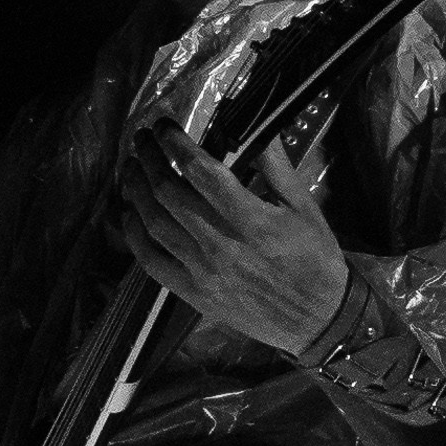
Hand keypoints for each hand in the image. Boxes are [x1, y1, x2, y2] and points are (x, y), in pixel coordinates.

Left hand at [117, 125, 351, 358]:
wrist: (316, 319)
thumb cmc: (314, 258)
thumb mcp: (304, 207)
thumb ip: (276, 166)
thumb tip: (257, 127)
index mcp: (252, 220)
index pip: (201, 171)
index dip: (176, 143)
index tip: (164, 126)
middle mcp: (221, 244)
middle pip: (168, 193)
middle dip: (150, 159)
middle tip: (142, 139)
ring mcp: (203, 271)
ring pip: (154, 223)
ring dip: (136, 191)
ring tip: (131, 167)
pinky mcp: (193, 293)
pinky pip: (152, 261)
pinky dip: (134, 235)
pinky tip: (129, 214)